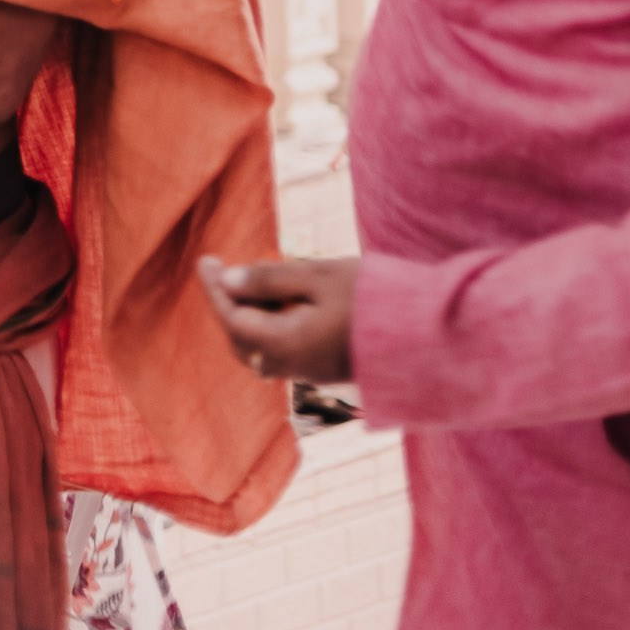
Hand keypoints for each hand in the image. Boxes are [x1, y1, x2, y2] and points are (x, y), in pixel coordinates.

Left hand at [199, 254, 356, 385]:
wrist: (424, 339)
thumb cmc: (371, 300)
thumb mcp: (319, 277)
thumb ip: (271, 280)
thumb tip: (228, 280)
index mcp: (286, 343)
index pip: (232, 318)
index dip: (214, 288)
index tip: (205, 258)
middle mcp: (292, 365)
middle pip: (240, 339)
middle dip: (227, 305)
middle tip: (223, 268)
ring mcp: (309, 371)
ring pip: (259, 348)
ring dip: (248, 317)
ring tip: (253, 281)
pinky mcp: (323, 368)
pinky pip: (280, 351)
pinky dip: (269, 326)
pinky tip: (281, 299)